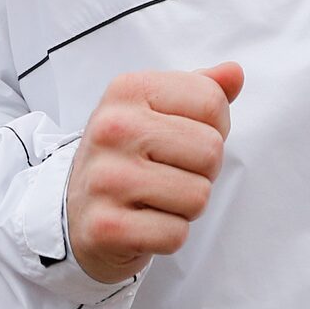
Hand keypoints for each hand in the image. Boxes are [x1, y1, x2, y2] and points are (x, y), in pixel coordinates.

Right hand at [64, 64, 241, 283]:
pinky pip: (175, 234)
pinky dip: (169, 235)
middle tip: (168, 173)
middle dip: (202, 171)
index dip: (213, 128)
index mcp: (127, 91)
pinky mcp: (107, 227)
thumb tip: (234, 73)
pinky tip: (143, 222)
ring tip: (155, 198)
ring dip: (186, 205)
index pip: (212, 102)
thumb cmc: (127, 157)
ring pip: (198, 195)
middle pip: (211, 151)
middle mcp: (111, 129)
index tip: (182, 140)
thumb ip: (200, 90)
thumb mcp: (156, 111)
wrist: (75, 211)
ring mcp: (106, 179)